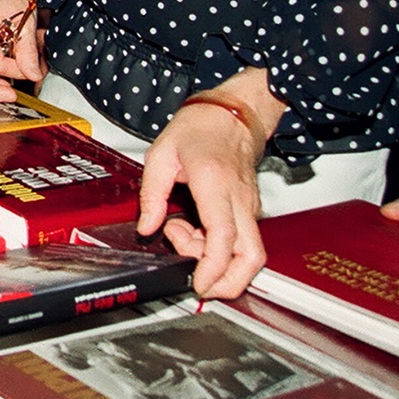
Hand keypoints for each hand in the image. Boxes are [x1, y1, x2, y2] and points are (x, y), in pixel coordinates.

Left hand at [137, 79, 280, 299]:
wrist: (230, 114)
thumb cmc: (199, 127)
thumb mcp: (160, 155)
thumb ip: (151, 195)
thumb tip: (146, 229)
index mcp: (215, 183)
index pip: (224, 237)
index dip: (213, 267)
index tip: (198, 283)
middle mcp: (238, 199)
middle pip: (251, 257)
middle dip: (228, 282)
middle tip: (197, 280)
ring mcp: (248, 206)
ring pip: (248, 253)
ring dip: (214, 260)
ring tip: (180, 234)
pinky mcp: (248, 210)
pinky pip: (239, 240)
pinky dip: (217, 247)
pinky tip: (192, 228)